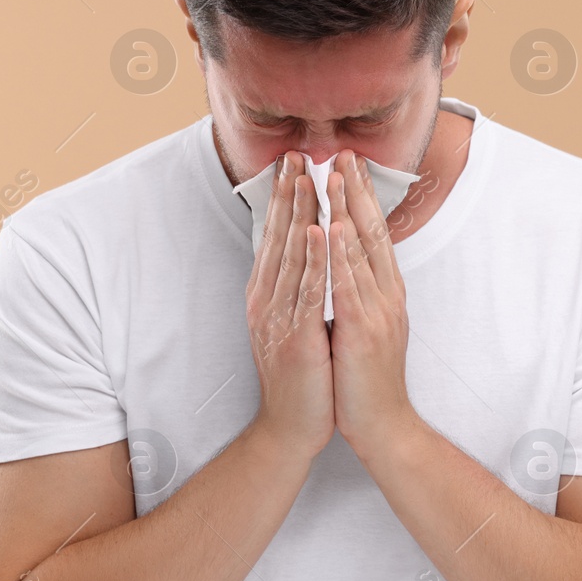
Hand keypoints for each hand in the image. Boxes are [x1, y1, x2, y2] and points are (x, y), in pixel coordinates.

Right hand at [246, 151, 335, 458]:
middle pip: (277, 237)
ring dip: (297, 213)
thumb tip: (302, 253)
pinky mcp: (295, 337)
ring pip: (289, 255)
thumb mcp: (292, 322)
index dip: (283, 198)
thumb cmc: (300, 376)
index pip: (275, 236)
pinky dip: (310, 258)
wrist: (291, 427)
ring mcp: (277, 318)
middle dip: (287, 193)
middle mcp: (266, 300)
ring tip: (305, 178)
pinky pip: (304, 290)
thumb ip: (294, 288)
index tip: (292, 162)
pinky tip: (315, 230)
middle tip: (295, 153)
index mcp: (267, 295)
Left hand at [324, 151, 418, 455]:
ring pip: (363, 250)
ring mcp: (379, 311)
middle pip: (373, 232)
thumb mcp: (366, 326)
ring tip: (337, 175)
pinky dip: (343, 253)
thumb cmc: (367, 378)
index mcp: (386, 293)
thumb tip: (346, 264)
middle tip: (346, 153)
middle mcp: (387, 295)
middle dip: (358, 190)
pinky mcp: (364, 330)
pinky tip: (334, 227)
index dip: (363, 198)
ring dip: (350, 209)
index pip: (374, 234)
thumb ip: (359, 293)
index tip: (350, 164)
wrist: (383, 425)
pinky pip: (351, 283)